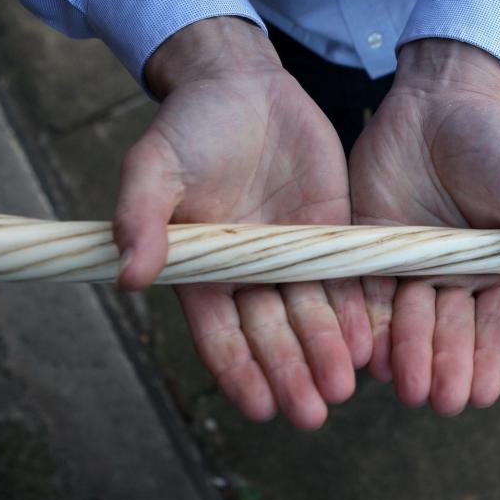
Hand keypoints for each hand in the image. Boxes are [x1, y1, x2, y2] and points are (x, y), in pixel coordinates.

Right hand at [113, 17, 370, 428]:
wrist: (244, 86)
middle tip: (311, 413)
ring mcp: (294, 256)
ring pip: (312, 316)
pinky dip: (357, 312)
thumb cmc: (189, 127)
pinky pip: (346, 279)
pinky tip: (370, 343)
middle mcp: (252, 273)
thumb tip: (128, 275)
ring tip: (342, 387)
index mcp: (205, 270)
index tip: (260, 406)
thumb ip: (141, 217)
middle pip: (273, 336)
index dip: (240, 370)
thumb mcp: (154, 165)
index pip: (221, 335)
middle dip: (291, 375)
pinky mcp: (331, 233)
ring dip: (327, 354)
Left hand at [350, 39, 499, 415]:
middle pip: (445, 332)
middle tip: (437, 399)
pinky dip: (363, 323)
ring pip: (403, 321)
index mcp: (494, 272)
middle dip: (442, 366)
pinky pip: (362, 292)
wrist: (439, 99)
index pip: (491, 329)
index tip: (478, 395)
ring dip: (404, 355)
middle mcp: (449, 278)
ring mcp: (407, 266)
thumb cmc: (498, 144)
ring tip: (403, 385)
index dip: (485, 362)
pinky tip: (364, 352)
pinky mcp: (367, 248)